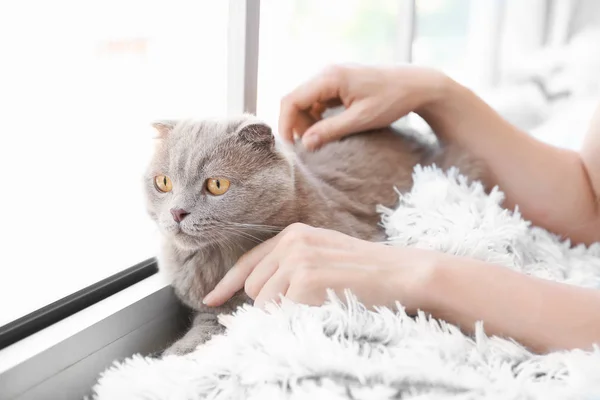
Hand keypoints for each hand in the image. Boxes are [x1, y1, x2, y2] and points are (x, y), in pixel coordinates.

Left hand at [202, 223, 435, 310]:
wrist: (400, 273)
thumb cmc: (364, 270)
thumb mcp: (323, 254)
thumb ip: (290, 264)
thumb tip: (259, 291)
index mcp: (293, 234)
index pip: (248, 262)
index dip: (227, 284)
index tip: (211, 299)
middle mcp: (290, 242)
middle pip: (253, 288)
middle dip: (271, 302)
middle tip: (307, 303)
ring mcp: (297, 259)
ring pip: (263, 303)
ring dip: (284, 312)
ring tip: (319, 302)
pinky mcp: (305, 279)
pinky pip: (281, 312)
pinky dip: (296, 317)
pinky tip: (323, 305)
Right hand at [278, 64, 448, 149]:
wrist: (415, 84)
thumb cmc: (392, 100)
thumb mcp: (361, 120)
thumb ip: (331, 131)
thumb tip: (305, 144)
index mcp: (330, 78)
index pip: (292, 100)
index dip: (286, 124)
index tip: (291, 147)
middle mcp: (327, 73)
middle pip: (296, 100)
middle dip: (296, 125)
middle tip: (307, 147)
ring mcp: (332, 77)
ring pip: (305, 102)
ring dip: (306, 122)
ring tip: (319, 141)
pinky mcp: (338, 84)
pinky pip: (317, 101)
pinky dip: (317, 117)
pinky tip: (327, 131)